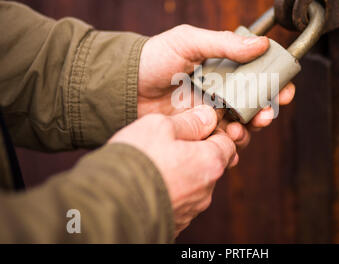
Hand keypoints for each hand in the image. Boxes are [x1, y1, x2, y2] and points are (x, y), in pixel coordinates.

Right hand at [109, 105, 235, 236]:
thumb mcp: (160, 125)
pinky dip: (169, 192)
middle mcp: (207, 190)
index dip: (212, 132)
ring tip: (154, 165)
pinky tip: (150, 185)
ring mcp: (191, 210)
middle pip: (210, 165)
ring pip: (194, 184)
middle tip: (169, 145)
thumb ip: (189, 121)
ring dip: (181, 174)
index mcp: (210, 162)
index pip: (227, 143)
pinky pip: (178, 202)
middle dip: (195, 153)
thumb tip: (208, 116)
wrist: (110, 204)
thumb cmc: (137, 160)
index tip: (194, 128)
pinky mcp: (176, 223)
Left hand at [137, 24, 295, 148]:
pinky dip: (228, 148)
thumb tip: (263, 44)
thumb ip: (225, 44)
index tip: (286, 91)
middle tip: (265, 115)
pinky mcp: (196, 133)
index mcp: (223, 68)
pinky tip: (227, 146)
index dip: (276, 84)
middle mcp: (220, 91)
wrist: (123, 85)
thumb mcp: (189, 41)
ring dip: (248, 131)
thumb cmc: (154, 58)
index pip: (258, 76)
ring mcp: (209, 113)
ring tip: (238, 131)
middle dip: (266, 112)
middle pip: (255, 105)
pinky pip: (219, 144)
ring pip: (241, 127)